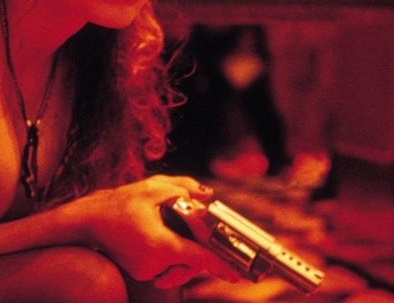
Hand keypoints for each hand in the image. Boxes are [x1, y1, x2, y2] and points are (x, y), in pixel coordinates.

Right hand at [69, 175, 239, 287]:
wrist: (88, 220)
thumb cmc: (119, 203)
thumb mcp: (153, 187)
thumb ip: (184, 188)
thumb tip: (207, 196)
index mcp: (160, 245)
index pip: (198, 258)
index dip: (220, 265)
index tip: (236, 273)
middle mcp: (154, 264)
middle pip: (192, 263)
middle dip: (202, 248)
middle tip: (204, 230)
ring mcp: (146, 270)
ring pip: (180, 265)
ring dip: (188, 250)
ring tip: (181, 227)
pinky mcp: (141, 271)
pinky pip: (168, 265)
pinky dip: (175, 254)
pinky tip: (169, 235)